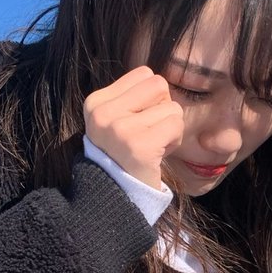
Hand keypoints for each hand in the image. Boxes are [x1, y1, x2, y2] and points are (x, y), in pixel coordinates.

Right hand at [83, 66, 183, 190]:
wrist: (117, 198)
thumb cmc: (125, 156)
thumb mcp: (116, 120)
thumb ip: (134, 97)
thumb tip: (161, 79)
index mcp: (95, 102)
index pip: (144, 74)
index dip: (150, 98)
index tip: (139, 123)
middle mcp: (103, 113)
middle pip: (158, 84)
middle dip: (162, 109)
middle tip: (150, 134)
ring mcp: (120, 129)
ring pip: (171, 107)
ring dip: (170, 128)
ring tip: (153, 147)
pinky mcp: (140, 145)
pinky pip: (176, 125)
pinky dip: (175, 140)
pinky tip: (159, 154)